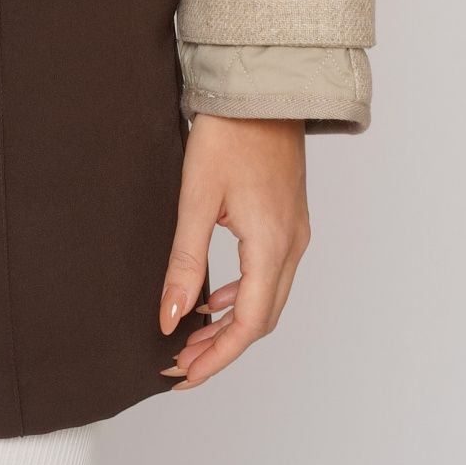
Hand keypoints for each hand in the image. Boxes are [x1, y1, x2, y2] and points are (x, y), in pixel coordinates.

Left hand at [157, 115, 309, 389]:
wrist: (261, 89)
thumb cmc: (229, 133)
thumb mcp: (196, 198)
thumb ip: (184, 262)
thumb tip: (170, 317)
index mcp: (271, 245)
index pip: (246, 325)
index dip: (215, 358)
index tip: (182, 375)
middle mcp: (292, 245)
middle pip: (261, 319)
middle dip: (222, 348)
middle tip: (180, 363)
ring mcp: (295, 232)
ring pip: (268, 299)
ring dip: (232, 324)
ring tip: (192, 338)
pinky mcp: (289, 219)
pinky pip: (271, 275)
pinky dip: (242, 296)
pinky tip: (215, 298)